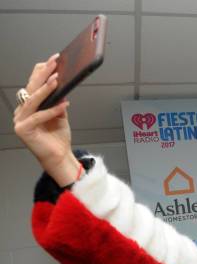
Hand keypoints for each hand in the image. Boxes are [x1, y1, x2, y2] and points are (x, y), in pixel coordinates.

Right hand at [13, 54, 78, 186]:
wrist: (59, 157)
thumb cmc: (58, 137)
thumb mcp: (60, 114)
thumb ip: (58, 100)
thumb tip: (62, 85)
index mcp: (29, 106)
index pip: (33, 85)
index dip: (42, 72)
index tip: (54, 60)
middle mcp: (21, 111)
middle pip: (31, 89)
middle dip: (43, 74)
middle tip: (54, 63)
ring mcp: (20, 120)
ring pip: (33, 101)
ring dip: (45, 89)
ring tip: (56, 79)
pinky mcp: (23, 130)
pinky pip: (39, 116)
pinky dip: (52, 110)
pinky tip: (63, 104)